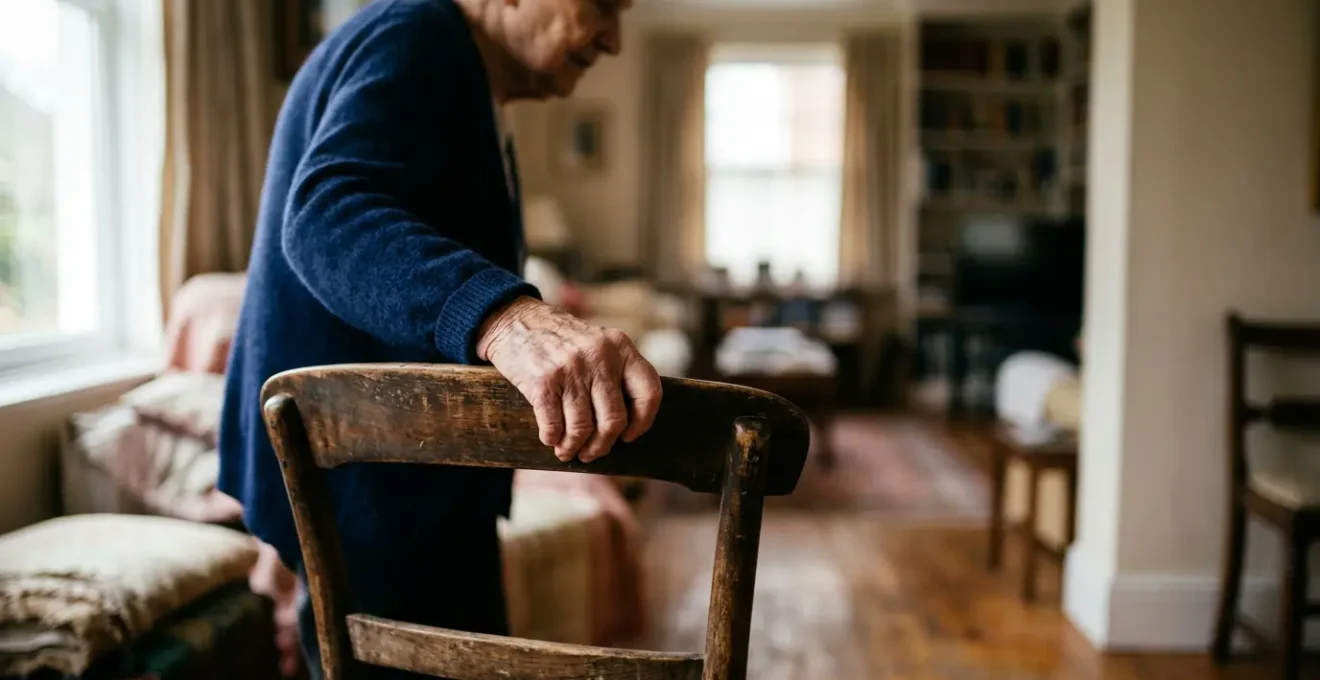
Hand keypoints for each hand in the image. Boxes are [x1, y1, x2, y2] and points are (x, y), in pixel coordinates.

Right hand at [476, 296, 661, 462]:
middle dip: (602, 445)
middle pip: (614, 420)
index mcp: (620, 347)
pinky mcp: (543, 381)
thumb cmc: (561, 340)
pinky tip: (551, 438)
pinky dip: (552, 439)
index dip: (642, 422)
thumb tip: (625, 426)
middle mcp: (599, 357)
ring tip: (567, 451)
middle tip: (592, 452)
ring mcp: (571, 368)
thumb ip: (616, 372)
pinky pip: (554, 426)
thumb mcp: (598, 343)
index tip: (628, 435)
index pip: (649, 393)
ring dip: (574, 447)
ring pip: (582, 428)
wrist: (516, 320)